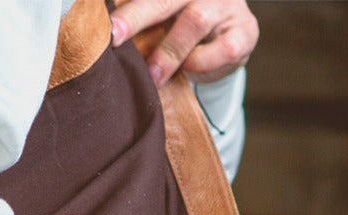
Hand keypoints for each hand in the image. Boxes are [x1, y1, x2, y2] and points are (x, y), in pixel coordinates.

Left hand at [110, 0, 259, 86]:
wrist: (225, 43)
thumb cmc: (181, 29)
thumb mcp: (160, 17)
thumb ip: (139, 16)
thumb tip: (101, 29)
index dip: (129, 5)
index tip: (107, 21)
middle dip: (138, 15)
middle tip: (115, 37)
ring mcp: (228, 4)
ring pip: (196, 19)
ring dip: (170, 51)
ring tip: (153, 75)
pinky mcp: (245, 30)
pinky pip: (223, 48)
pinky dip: (201, 63)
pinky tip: (190, 70)